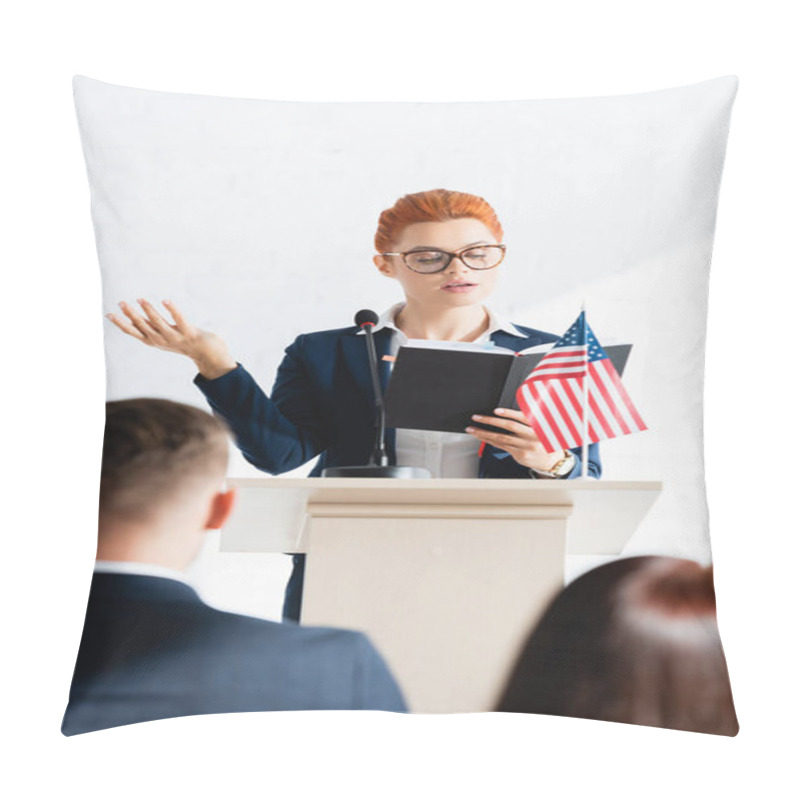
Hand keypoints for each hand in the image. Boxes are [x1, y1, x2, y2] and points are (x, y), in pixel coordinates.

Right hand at [106, 299, 236, 378]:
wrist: (207, 354)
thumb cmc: (183, 342)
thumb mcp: (162, 337)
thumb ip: (149, 328)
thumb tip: (132, 318)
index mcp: (153, 340)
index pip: (133, 332)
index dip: (120, 323)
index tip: (108, 313)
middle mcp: (162, 340)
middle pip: (143, 326)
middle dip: (131, 314)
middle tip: (121, 302)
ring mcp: (175, 337)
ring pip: (159, 323)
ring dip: (149, 311)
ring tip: (141, 299)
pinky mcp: (189, 333)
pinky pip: (179, 320)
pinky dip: (172, 310)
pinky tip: (166, 300)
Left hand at [466, 408, 566, 471]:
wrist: (551, 461)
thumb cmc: (544, 439)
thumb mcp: (543, 427)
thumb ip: (529, 420)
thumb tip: (507, 411)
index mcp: (539, 426)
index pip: (522, 417)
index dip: (508, 413)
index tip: (496, 411)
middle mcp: (532, 436)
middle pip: (508, 427)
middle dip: (490, 421)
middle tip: (477, 417)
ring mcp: (525, 447)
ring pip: (501, 438)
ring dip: (484, 433)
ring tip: (473, 429)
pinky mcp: (519, 454)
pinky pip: (501, 446)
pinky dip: (490, 441)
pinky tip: (481, 436)